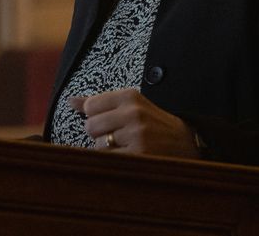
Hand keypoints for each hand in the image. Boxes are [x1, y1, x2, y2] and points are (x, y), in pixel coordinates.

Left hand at [68, 89, 198, 157]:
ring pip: (99, 145)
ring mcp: (136, 135)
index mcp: (131, 96)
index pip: (91, 105)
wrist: (188, 144)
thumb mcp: (131, 106)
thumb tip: (70, 101)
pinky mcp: (138, 155)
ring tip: (127, 147)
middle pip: (91, 126)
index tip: (111, 121)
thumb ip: (100, 103)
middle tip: (120, 136)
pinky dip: (115, 162)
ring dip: (108, 151)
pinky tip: (129, 157)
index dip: (96, 117)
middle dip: (100, 135)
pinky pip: (109, 160)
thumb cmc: (154, 124)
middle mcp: (133, 112)